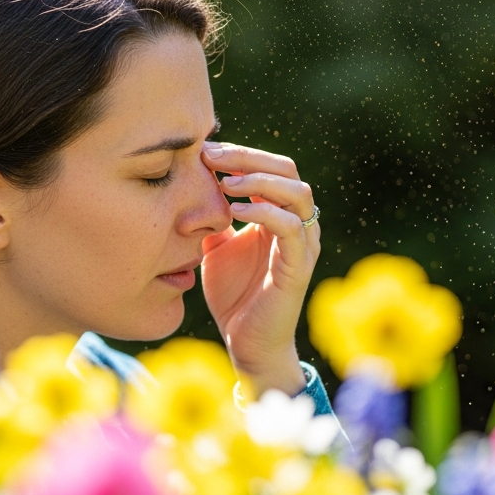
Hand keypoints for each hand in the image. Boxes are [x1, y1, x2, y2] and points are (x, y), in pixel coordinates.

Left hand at [198, 141, 319, 395]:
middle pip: (288, 171)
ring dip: (259, 181)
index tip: (204, 152)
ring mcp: (302, 244)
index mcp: (280, 215)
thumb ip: (213, 217)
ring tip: (223, 183)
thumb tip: (191, 186)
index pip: (272, 168)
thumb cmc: (234, 295)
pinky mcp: (298, 267)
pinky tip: (233, 210)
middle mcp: (298, 224)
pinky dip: (264, 212)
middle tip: (212, 157)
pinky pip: (291, 228)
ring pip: (297, 193)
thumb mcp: (215, 246)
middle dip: (248, 158)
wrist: (246, 342)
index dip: (240, 154)